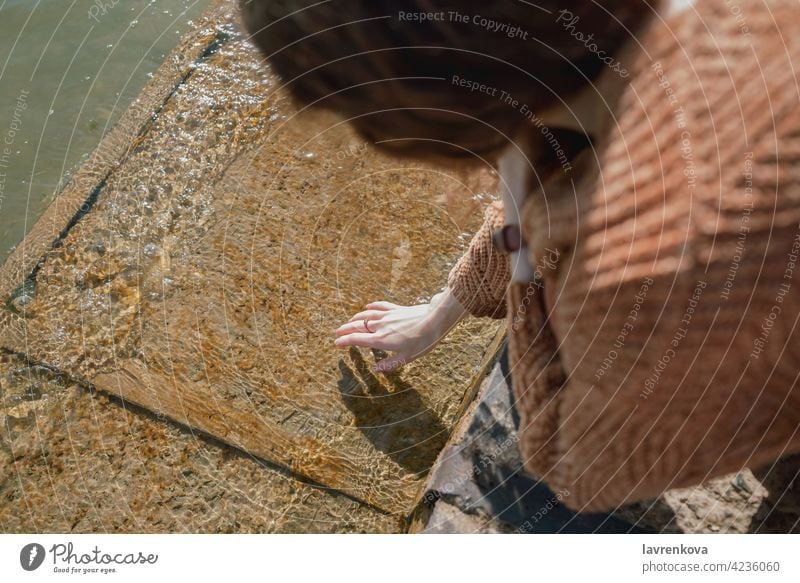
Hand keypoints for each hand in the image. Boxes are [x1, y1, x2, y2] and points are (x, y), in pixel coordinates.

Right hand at [334, 289, 467, 371]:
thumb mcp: (407, 357)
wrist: (435, 320)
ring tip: (349, 321)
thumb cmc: (423, 341)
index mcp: (381, 340)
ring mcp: (387, 316)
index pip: (357, 340)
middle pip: (357, 326)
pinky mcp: (396, 309)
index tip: (336, 343)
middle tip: (337, 332)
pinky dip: (371, 306)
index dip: (344, 341)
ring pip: (366, 315)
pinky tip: (368, 306)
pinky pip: (380, 306)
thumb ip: (390, 364)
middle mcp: (380, 326)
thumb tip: (376, 369)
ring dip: (355, 318)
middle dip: (345, 329)